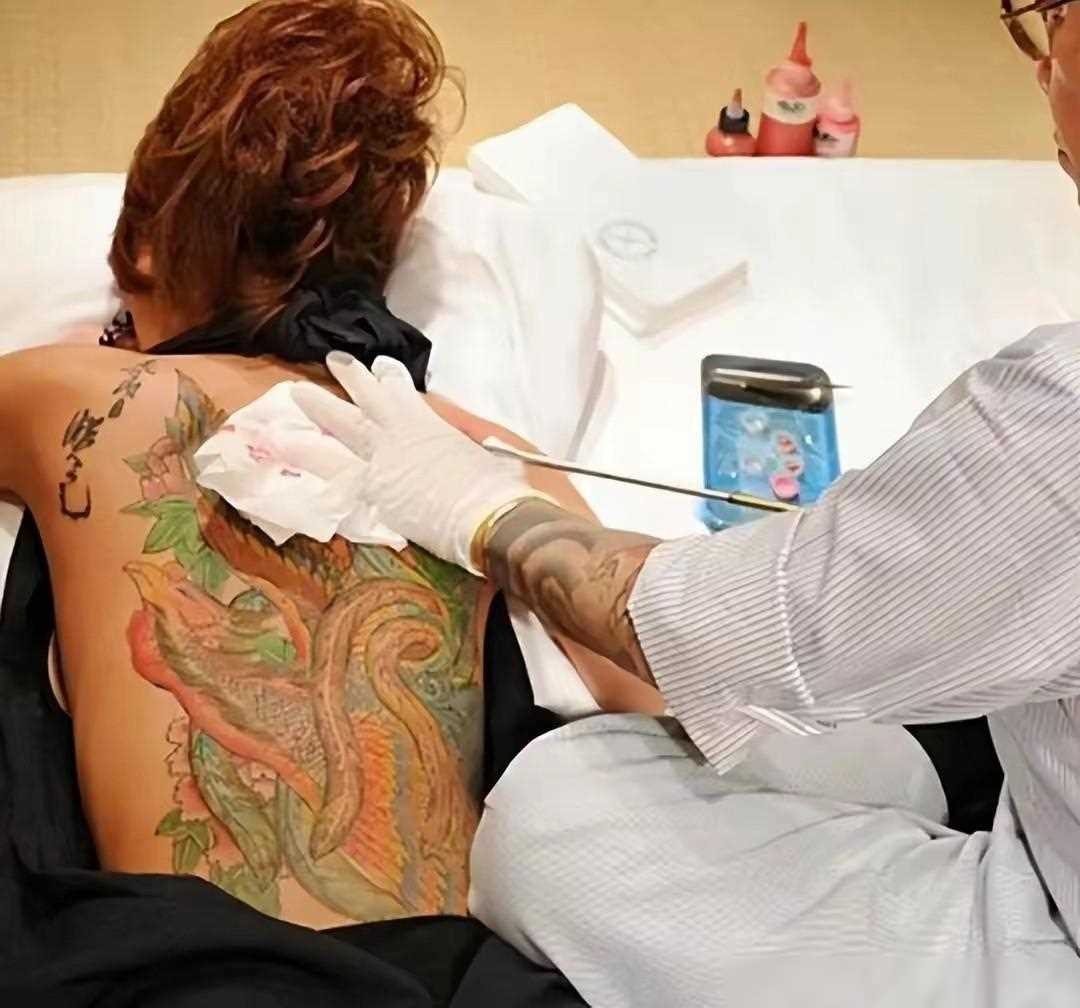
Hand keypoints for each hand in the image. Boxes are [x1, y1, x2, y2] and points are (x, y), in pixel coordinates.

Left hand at [291, 352, 545, 573]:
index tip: (382, 367)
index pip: (404, 393)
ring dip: (316, 407)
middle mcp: (400, 434)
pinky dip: (306, 456)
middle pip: (368, 399)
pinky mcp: (369, 489)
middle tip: (334, 361)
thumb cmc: (496, 488)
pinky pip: (330, 470)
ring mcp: (381, 460)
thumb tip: (475, 449)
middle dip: (350, 378)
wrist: (486, 515)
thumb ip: (470, 449)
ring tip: (293, 393)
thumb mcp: (487, 457)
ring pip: (340, 426)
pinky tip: (280, 446)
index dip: (391, 378)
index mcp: (429, 424)